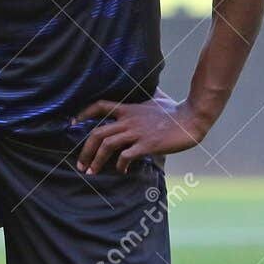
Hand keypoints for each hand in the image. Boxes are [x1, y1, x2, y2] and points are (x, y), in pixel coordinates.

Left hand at [73, 92, 209, 174]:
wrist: (191, 118)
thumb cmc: (175, 110)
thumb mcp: (156, 99)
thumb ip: (146, 97)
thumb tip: (147, 90)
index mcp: (128, 109)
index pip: (100, 106)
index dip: (83, 113)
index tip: (72, 123)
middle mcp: (129, 120)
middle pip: (97, 133)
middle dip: (85, 151)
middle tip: (81, 165)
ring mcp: (137, 133)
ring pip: (107, 145)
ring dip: (96, 161)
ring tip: (92, 172)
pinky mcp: (147, 144)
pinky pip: (126, 155)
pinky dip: (120, 164)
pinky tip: (121, 170)